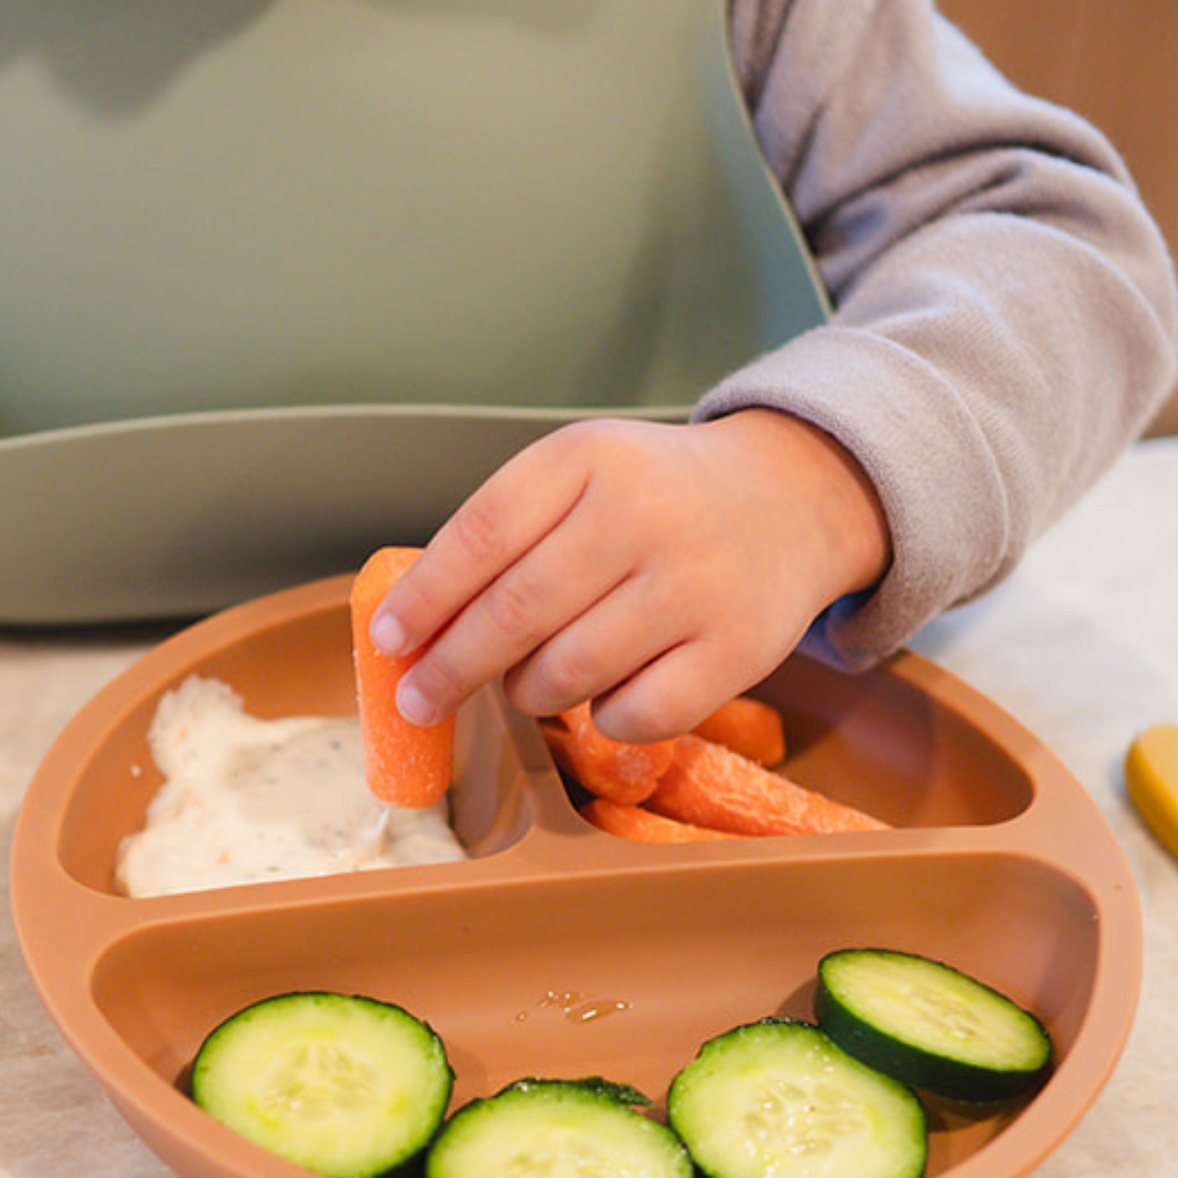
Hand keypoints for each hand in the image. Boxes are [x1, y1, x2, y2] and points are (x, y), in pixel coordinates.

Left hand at [367, 408, 893, 742]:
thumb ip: (501, 537)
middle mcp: (644, 515)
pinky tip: (606, 692)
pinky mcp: (736, 651)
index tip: (387, 641)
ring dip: (525, 693)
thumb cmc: (656, 499)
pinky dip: (602, 718)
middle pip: (514, 616)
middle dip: (449, 669)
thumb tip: (410, 629)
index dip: (423, 600)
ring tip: (524, 683)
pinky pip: (631, 717)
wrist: (791, 500)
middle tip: (419, 700)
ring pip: (565, 675)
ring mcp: (695, 585)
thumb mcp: (580, 477)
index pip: (480, 537)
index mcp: (589, 459)